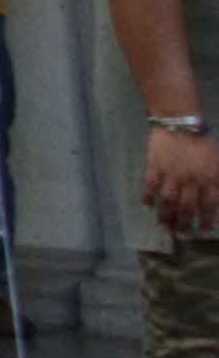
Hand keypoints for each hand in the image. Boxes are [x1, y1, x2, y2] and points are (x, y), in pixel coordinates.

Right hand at [148, 122, 218, 239]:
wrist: (180, 121)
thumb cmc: (203, 143)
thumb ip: (218, 182)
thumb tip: (216, 200)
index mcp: (209, 179)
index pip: (209, 206)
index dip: (206, 220)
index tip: (203, 231)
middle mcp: (190, 180)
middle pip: (186, 208)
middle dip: (184, 224)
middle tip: (181, 236)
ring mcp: (171, 175)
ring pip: (168, 201)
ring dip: (166, 216)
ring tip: (164, 227)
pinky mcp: (154, 167)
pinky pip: (150, 186)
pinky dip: (148, 197)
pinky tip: (147, 206)